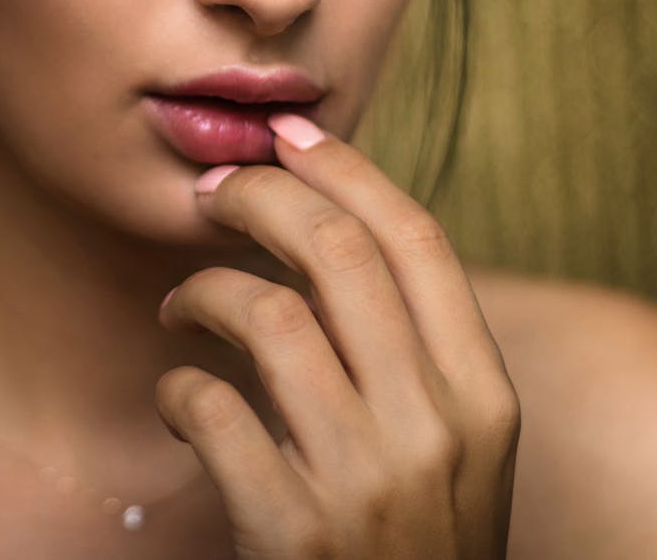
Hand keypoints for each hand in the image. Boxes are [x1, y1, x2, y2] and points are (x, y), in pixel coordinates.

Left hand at [155, 114, 519, 558]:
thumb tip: (329, 233)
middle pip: (336, 253)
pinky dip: (174, 387)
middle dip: (259, 200)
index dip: (346, 171)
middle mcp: (434, 426)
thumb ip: (410, 353)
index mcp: (482, 395)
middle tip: (210, 199)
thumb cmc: (412, 540)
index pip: (416, 240)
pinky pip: (209, 407)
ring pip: (264, 315)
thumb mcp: (452, 449)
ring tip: (181, 309)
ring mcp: (364, 479)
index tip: (288, 136)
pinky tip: (175, 398)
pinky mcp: (290, 529)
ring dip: (202, 293)